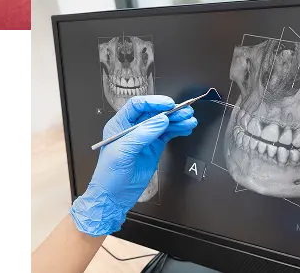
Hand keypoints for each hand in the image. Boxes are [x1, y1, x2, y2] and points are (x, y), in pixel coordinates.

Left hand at [70, 95, 196, 235]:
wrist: (113, 197)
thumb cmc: (109, 175)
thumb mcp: (123, 152)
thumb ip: (142, 134)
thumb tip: (161, 120)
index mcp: (120, 123)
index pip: (138, 106)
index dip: (154, 102)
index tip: (167, 104)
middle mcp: (133, 128)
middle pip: (154, 113)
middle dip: (170, 110)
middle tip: (184, 111)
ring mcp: (145, 138)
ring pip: (163, 123)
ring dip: (177, 120)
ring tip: (189, 119)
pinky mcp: (153, 148)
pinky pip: (167, 135)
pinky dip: (177, 130)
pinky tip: (185, 128)